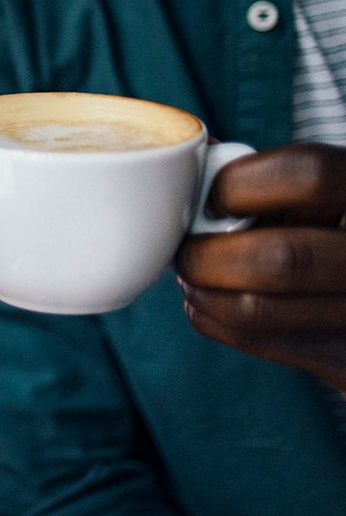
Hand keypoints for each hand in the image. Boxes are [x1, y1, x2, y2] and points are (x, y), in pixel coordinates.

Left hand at [176, 143, 345, 390]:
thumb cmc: (331, 224)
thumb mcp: (323, 190)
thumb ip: (267, 174)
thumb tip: (186, 156)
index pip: (308, 175)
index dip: (239, 184)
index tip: (211, 198)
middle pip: (278, 259)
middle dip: (207, 255)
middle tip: (186, 248)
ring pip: (256, 310)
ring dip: (201, 290)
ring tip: (193, 272)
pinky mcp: (344, 360)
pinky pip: (258, 341)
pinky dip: (212, 317)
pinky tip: (211, 299)